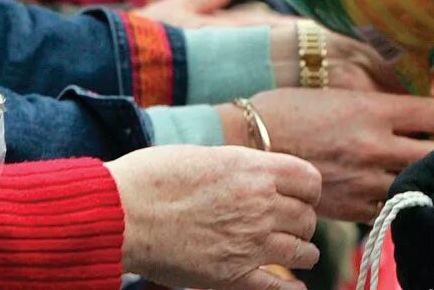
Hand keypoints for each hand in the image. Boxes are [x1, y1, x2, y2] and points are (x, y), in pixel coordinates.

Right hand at [106, 145, 320, 289]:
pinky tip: (296, 288)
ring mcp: (250, 241)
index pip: (310, 181)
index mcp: (256, 169)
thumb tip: (258, 176)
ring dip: (302, 252)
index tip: (301, 198)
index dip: (308, 191)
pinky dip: (291, 289)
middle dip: (302, 222)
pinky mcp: (232, 275)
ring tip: (299, 254)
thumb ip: (241, 170)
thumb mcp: (208, 157)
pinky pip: (277, 287)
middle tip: (292, 227)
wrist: (123, 211)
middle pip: (306, 217)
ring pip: (301, 250)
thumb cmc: (155, 178)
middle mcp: (261, 204)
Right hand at [246, 87, 433, 221]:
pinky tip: (384, 188)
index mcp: (374, 110)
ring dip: (420, 175)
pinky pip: (389, 208)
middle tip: (433, 144)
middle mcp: (374, 145)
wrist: (246, 142)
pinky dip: (393, 199)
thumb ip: (380, 101)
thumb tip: (416, 106)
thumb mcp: (340, 91)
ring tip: (410, 166)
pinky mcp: (348, 207)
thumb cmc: (289, 108)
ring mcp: (363, 180)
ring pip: (417, 183)